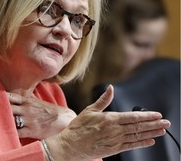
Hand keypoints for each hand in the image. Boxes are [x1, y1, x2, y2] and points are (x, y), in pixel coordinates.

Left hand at [8, 89, 76, 138]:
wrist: (64, 120)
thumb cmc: (49, 110)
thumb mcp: (37, 100)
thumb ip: (26, 97)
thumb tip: (15, 92)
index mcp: (27, 100)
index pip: (10, 96)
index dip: (0, 98)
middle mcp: (26, 108)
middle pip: (7, 107)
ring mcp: (29, 120)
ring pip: (10, 119)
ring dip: (3, 121)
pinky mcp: (32, 131)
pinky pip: (17, 132)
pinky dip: (10, 133)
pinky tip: (6, 134)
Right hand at [45, 85, 170, 160]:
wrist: (71, 145)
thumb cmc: (79, 127)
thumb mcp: (90, 110)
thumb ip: (103, 100)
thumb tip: (110, 88)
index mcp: (109, 119)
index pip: (133, 116)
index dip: (147, 116)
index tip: (157, 114)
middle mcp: (115, 130)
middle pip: (138, 126)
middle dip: (154, 124)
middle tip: (166, 122)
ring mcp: (115, 141)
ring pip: (137, 136)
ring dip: (151, 133)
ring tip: (161, 130)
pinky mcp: (114, 149)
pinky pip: (131, 146)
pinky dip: (141, 143)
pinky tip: (150, 141)